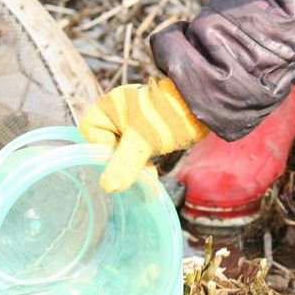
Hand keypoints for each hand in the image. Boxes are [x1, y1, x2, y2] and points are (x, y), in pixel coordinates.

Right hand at [78, 77, 209, 191]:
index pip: (90, 132)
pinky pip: (135, 153)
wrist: (204, 107)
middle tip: (135, 172)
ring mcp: (132, 124)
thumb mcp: (144, 139)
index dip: (101, 148)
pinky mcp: (147, 134)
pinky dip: (142, 165)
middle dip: (119, 162)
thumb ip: (124, 162)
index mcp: (109, 107)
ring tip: (148, 175)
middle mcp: (118, 114)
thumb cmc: (171, 115)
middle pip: (105, 144)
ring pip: (121, 152)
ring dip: (132, 166)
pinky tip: (152, 175)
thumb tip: (108, 186)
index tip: (120, 156)